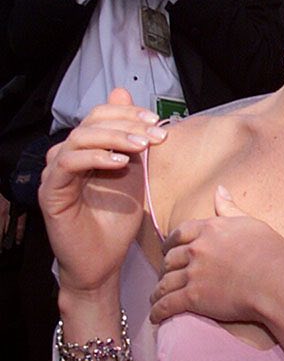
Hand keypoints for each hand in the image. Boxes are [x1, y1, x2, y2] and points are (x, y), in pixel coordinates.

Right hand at [39, 89, 166, 295]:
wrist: (103, 262)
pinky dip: (96, 157)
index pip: (100, 116)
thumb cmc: (116, 220)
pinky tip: (120, 163)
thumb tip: (128, 99)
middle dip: (127, 124)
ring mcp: (55, 174)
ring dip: (115, 137)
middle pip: (91, 123)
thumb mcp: (133, 174)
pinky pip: (67, 163)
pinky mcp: (50, 192)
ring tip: (142, 147)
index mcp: (85, 150)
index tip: (156, 120)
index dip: (128, 112)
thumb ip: (132, 141)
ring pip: (79, 138)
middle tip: (155, 134)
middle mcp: (66, 157)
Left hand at [150, 186, 283, 326]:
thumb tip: (219, 189)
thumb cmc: (270, 251)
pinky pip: (167, 304)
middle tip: (167, 275)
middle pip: (170, 258)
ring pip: (165, 282)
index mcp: (210, 229)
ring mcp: (193, 273)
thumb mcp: (250, 223)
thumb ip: (230, 208)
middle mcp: (197, 249)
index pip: (180, 232)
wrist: (275, 280)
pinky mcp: (193, 297)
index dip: (171, 242)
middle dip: (166, 267)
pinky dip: (158, 311)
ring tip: (156, 298)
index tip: (169, 249)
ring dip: (159, 291)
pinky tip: (155, 316)